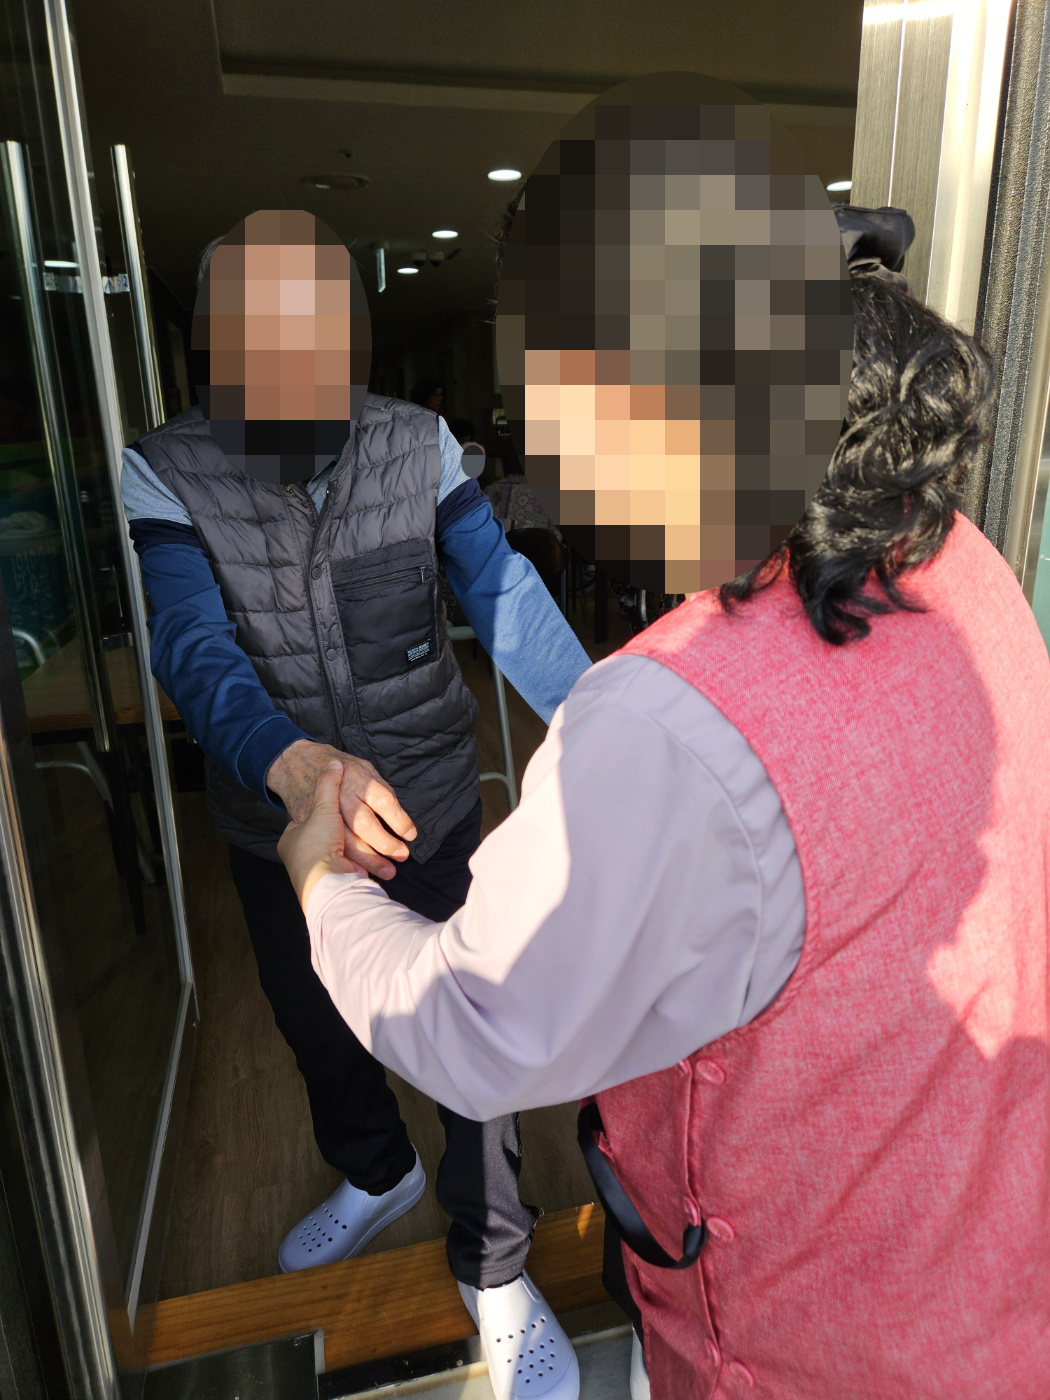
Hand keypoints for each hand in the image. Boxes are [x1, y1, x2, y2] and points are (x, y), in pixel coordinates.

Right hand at [266, 738, 416, 879]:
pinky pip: (330, 846)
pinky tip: (361, 870)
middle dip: (385, 843)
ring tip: (387, 871)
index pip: (384, 800)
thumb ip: (380, 790)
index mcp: (359, 777)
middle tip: (402, 855)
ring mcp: (323, 809)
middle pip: (364, 823)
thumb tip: (399, 818)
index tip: (411, 835)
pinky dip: (347, 860)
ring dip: (369, 858)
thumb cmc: (341, 769)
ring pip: (346, 839)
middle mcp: (342, 794)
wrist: (299, 764)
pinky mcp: (310, 822)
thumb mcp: (364, 769)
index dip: (399, 820)